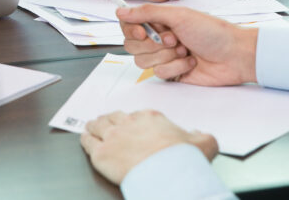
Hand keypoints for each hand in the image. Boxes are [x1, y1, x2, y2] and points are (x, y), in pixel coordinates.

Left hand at [80, 110, 217, 184]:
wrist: (169, 172)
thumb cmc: (183, 159)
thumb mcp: (203, 143)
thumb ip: (201, 136)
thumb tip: (200, 134)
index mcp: (150, 118)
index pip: (136, 116)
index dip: (132, 122)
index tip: (132, 126)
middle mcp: (129, 123)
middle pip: (114, 117)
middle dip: (111, 121)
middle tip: (107, 123)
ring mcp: (113, 137)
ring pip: (98, 126)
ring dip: (94, 126)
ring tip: (91, 127)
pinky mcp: (102, 153)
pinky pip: (88, 142)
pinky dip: (86, 139)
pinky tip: (85, 138)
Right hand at [117, 4, 257, 85]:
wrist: (234, 55)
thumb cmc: (211, 31)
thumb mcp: (178, 16)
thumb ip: (147, 13)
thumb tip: (119, 12)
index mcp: (159, 20)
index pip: (130, 25)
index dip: (131, 30)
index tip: (143, 32)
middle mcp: (158, 37)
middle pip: (132, 45)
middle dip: (153, 44)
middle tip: (175, 39)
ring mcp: (164, 56)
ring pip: (142, 61)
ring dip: (166, 56)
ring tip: (185, 50)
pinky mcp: (172, 73)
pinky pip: (159, 73)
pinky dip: (176, 67)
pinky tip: (191, 62)